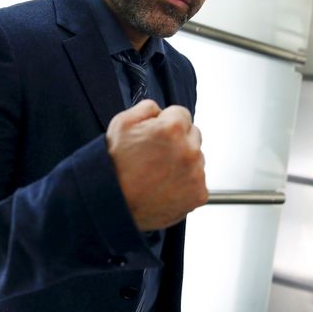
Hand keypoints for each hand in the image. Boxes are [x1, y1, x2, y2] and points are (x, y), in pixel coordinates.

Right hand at [106, 100, 207, 230]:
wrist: (113, 203)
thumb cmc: (115, 166)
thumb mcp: (121, 123)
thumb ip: (147, 107)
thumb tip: (160, 110)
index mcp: (173, 129)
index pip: (182, 114)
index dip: (166, 123)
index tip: (157, 135)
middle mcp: (189, 150)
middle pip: (193, 135)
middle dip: (179, 141)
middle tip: (156, 155)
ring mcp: (196, 173)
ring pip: (197, 159)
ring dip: (183, 162)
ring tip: (158, 173)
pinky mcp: (198, 194)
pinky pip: (198, 181)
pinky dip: (186, 183)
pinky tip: (166, 186)